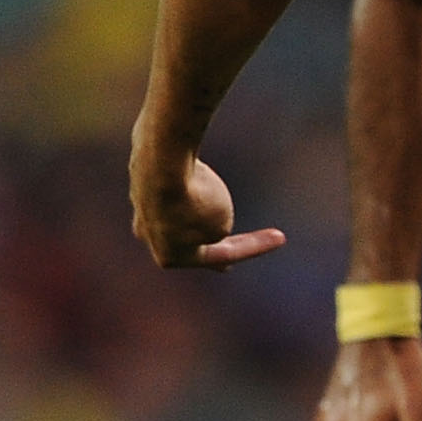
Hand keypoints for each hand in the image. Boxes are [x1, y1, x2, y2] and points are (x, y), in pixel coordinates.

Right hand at [130, 112, 284, 269]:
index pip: (221, 256)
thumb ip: (216, 227)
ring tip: (208, 192)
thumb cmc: (196, 197)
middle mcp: (148, 235)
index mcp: (170, 256)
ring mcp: (140, 206)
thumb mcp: (220, 221)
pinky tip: (188, 171)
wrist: (162, 157)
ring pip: (178, 212)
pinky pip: (171, 185)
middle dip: (210, 244)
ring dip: (195, 207)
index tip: (281, 237)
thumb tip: (202, 215)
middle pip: (189, 242)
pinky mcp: (140, 178)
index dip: (253, 247)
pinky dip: (185, 182)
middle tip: (226, 263)